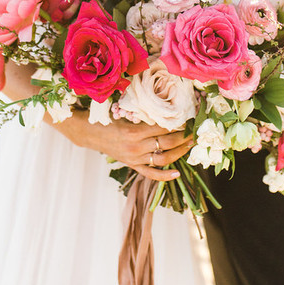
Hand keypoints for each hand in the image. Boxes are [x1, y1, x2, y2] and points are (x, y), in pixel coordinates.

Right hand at [56, 110, 192, 181]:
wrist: (89, 133)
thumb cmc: (107, 118)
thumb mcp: (124, 112)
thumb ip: (143, 113)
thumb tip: (165, 109)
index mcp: (134, 132)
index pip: (163, 128)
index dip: (178, 123)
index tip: (188, 118)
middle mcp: (136, 147)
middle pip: (166, 143)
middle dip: (183, 137)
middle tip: (194, 130)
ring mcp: (135, 159)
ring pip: (163, 158)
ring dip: (179, 152)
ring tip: (190, 144)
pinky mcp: (132, 165)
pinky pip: (151, 174)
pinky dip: (165, 175)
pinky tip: (177, 173)